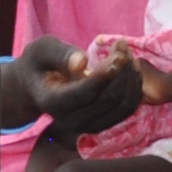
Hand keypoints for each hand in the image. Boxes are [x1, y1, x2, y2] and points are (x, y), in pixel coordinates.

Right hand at [10, 37, 140, 138]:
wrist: (36, 87)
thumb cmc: (39, 64)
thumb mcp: (41, 50)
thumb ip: (60, 54)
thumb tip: (82, 62)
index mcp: (53, 102)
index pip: (84, 93)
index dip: (105, 75)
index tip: (119, 54)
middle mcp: (71, 120)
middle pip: (108, 100)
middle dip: (122, 70)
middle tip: (122, 44)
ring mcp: (88, 126)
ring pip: (123, 107)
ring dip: (131, 78)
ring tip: (128, 53)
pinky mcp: (102, 123)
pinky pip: (127, 109)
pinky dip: (134, 88)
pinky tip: (130, 67)